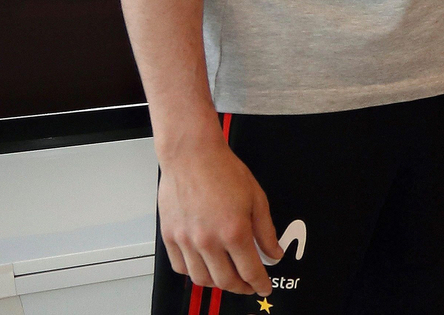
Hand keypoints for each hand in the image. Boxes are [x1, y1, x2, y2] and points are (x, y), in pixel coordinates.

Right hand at [157, 140, 282, 295]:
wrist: (192, 156)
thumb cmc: (223, 171)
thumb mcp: (257, 199)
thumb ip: (266, 231)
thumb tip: (274, 253)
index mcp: (234, 231)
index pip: (250, 271)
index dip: (259, 284)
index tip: (264, 288)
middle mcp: (208, 241)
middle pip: (225, 281)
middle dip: (241, 288)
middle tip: (249, 286)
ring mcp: (186, 241)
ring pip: (201, 278)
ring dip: (217, 284)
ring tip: (228, 278)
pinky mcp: (169, 237)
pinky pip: (180, 267)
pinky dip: (193, 273)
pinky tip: (204, 267)